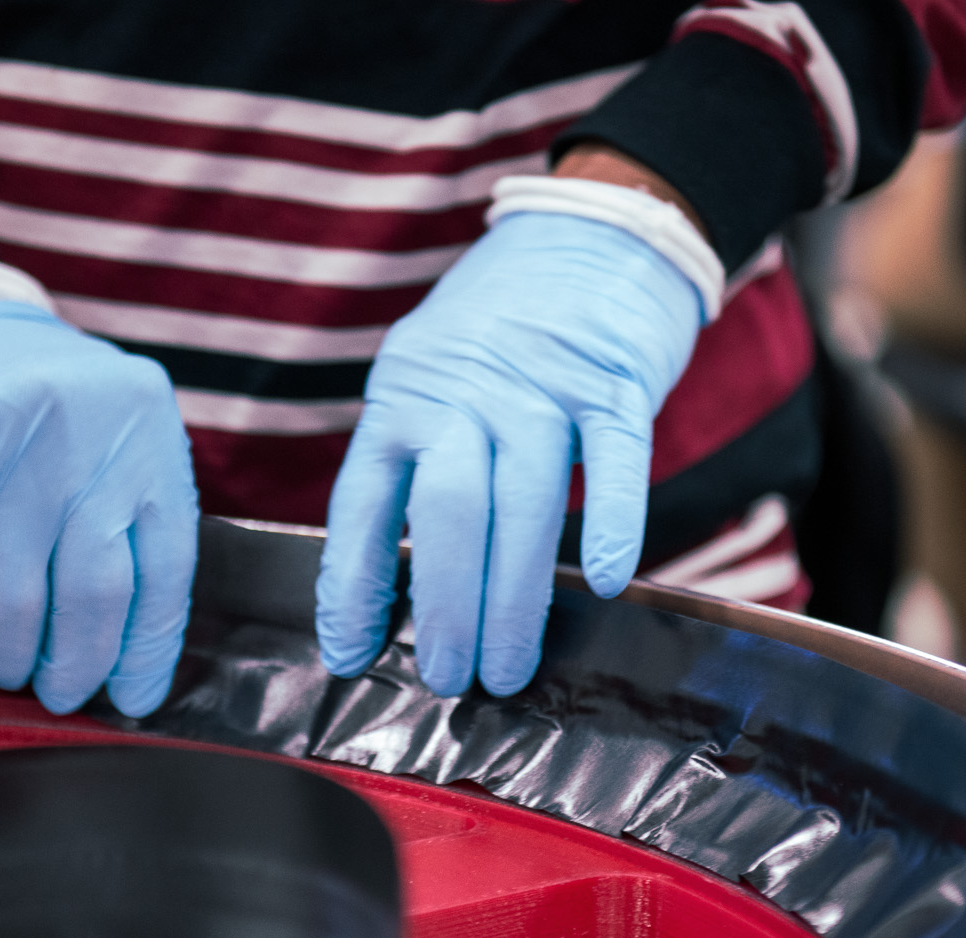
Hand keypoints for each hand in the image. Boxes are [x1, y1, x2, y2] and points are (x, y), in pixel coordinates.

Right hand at [0, 301, 198, 716]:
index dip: (146, 649)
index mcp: (150, 441)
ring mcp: (15, 442)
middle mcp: (91, 438)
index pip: (165, 571)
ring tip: (6, 665)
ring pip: (14, 595)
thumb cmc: (42, 418)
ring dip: (8, 648)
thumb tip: (127, 656)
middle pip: (93, 592)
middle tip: (58, 694)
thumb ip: (126, 526)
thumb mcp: (112, 445)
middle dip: (75, 662)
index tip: (131, 698)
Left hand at [315, 203, 706, 695]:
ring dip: (516, 595)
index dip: (353, 581)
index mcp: (405, 394)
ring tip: (511, 667)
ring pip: (526, 501)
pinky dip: (616, 520)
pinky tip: (613, 581)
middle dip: (446, 606)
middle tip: (451, 679)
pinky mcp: (615, 378)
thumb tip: (401, 585)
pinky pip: (617, 460)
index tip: (348, 652)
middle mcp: (465, 387)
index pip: (365, 499)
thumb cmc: (504, 330)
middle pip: (449, 510)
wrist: (591, 230)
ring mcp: (543, 381)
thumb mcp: (432, 378)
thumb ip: (418, 462)